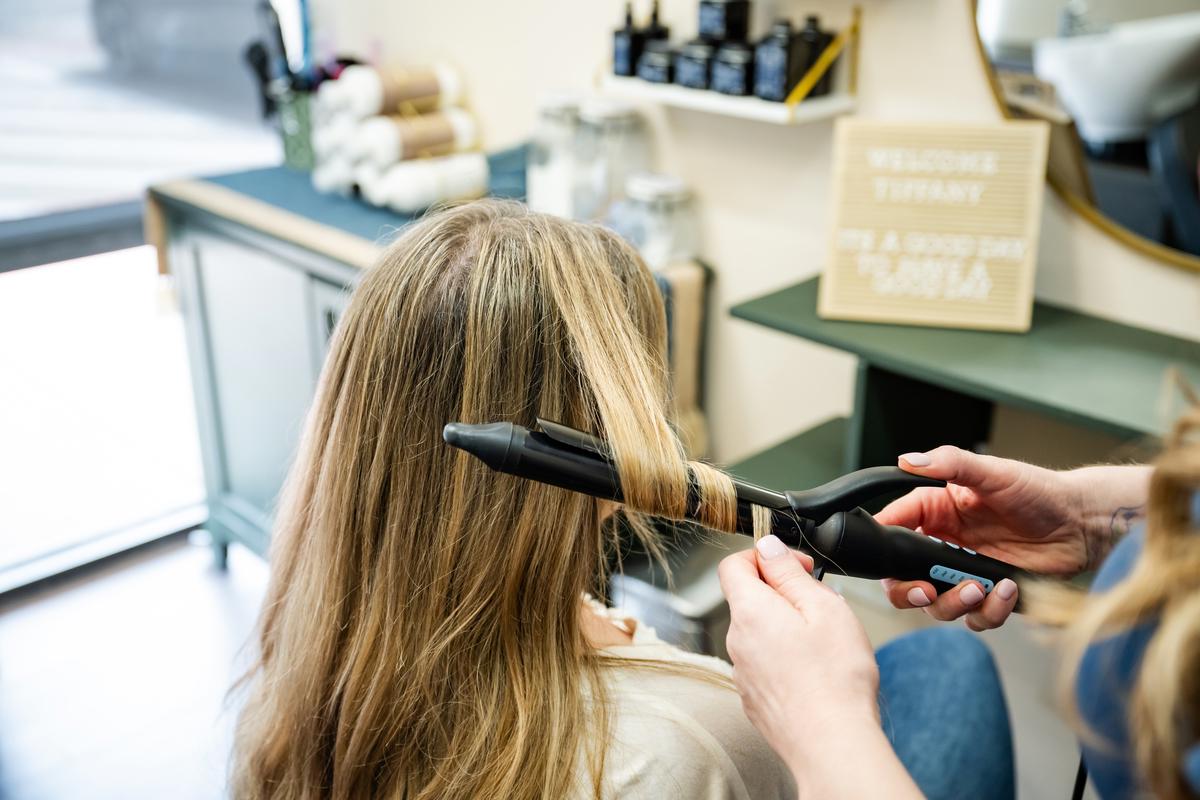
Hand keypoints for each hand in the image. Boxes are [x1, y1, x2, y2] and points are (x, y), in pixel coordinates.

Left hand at [719, 537, 922, 798]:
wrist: (831, 744)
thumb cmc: (834, 679)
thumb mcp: (823, 607)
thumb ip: (788, 572)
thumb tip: (767, 547)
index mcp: (749, 611)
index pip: (733, 564)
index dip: (764, 556)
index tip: (797, 567)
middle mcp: (737, 640)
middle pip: (749, 599)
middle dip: (782, 593)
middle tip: (821, 607)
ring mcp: (743, 672)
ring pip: (759, 632)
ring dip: (786, 627)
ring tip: (823, 645)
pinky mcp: (754, 698)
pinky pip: (765, 663)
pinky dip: (786, 658)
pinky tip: (815, 673)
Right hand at [876, 446, 1149, 629]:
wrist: (1083, 523)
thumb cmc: (1040, 492)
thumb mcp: (992, 472)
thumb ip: (949, 464)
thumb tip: (908, 459)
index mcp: (937, 511)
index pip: (894, 526)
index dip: (885, 545)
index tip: (888, 558)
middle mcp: (946, 544)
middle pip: (903, 578)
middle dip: (909, 591)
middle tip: (926, 591)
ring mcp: (967, 573)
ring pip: (938, 604)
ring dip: (954, 603)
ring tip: (979, 587)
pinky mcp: (992, 594)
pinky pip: (977, 616)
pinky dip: (990, 610)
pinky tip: (1008, 589)